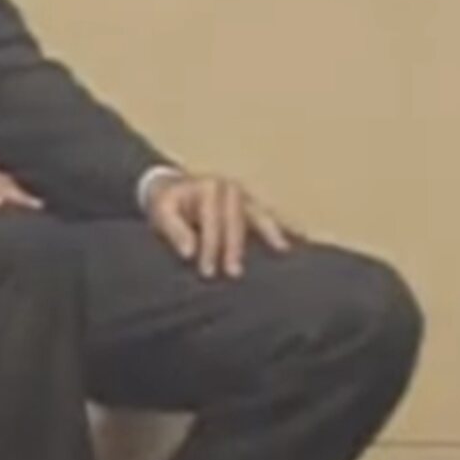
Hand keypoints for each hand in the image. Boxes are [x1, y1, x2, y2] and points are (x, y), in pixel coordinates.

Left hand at [143, 170, 297, 279]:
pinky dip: (283, 228)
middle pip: (237, 220)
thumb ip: (174, 231)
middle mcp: (230, 188)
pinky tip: (298, 240)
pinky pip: (269, 218)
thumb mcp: (161, 213)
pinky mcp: (254, 206)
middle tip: (234, 273)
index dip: (210, 247)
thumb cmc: (167, 204)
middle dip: (235, 248)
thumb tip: (190, 252)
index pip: (212, 221)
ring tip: (283, 251)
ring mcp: (245, 196)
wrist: (172, 190)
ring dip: (271, 235)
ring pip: (260, 216)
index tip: (207, 271)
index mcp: (208, 186)